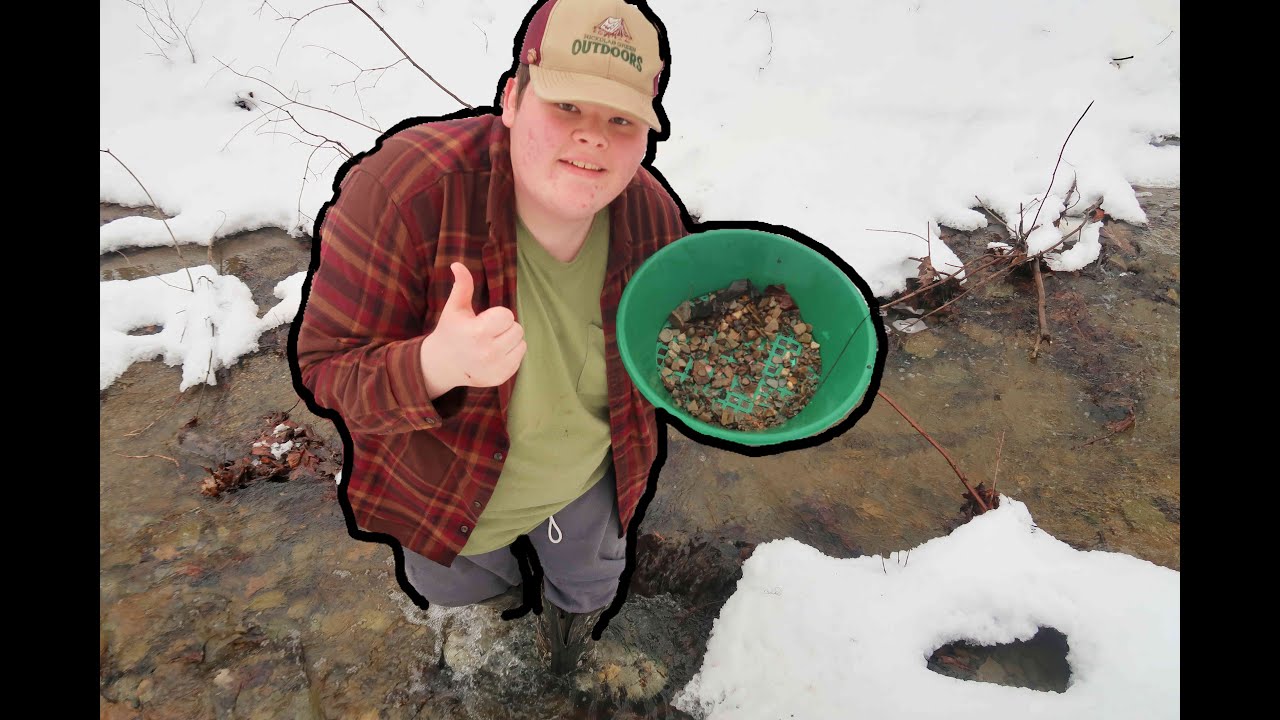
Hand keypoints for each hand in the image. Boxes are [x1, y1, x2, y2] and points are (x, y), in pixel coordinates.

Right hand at [420, 262, 525, 394]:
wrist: (442, 364)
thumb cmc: (451, 331)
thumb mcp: (454, 308)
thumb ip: (462, 286)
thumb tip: (457, 264)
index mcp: (477, 333)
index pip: (507, 316)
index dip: (497, 315)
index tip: (483, 320)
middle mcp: (488, 353)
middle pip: (517, 329)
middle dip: (505, 327)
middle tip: (487, 332)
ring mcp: (495, 367)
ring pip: (522, 343)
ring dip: (510, 340)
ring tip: (492, 342)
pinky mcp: (501, 377)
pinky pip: (521, 357)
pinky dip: (512, 353)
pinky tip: (495, 354)